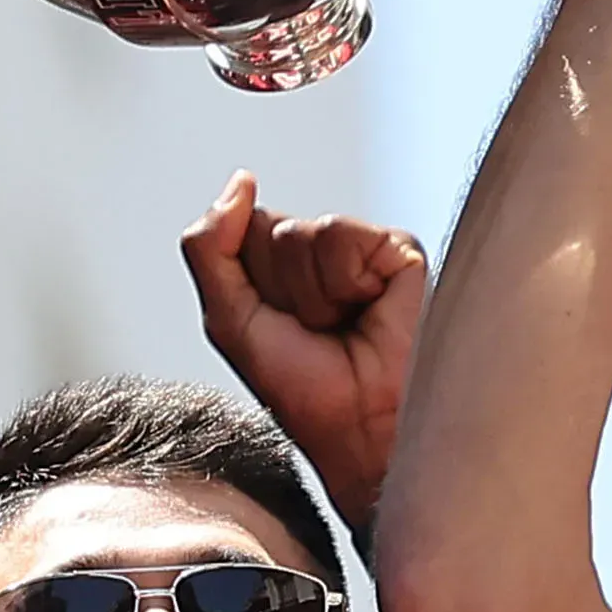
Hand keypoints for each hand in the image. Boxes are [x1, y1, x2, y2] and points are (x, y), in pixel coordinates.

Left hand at [180, 184, 428, 526]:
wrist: (360, 427)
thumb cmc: (304, 390)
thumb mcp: (228, 319)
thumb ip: (211, 247)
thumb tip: (238, 183)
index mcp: (284, 266)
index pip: (245, 228)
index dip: (250, 279)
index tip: (277, 325)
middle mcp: (323, 253)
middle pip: (271, 225)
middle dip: (279, 286)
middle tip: (312, 330)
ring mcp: (363, 249)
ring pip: (305, 232)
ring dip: (312, 292)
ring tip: (341, 325)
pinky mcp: (400, 249)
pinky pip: (343, 236)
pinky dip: (345, 283)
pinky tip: (368, 310)